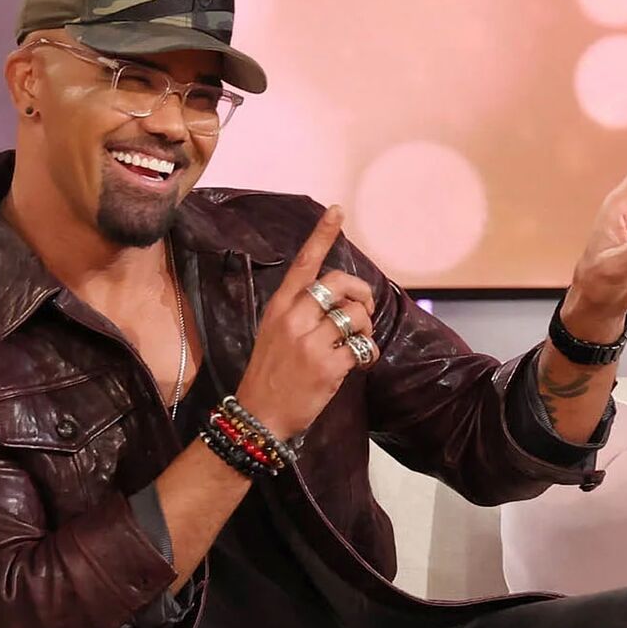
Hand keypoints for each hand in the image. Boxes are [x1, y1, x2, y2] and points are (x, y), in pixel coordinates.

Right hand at [236, 206, 379, 439]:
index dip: (322, 235)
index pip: (303, 263)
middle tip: (364, 310)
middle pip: (339, 283)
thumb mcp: (274, 333)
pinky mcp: (328, 365)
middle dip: (362, 293)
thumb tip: (340, 298)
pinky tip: (359, 362)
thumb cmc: (270, 374)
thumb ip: (301, 312)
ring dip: (365, 328)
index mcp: (280, 307)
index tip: (337, 211)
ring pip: (356, 315)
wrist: (259, 416)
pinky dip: (367, 354)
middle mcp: (294, 318)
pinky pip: (362, 347)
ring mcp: (310, 342)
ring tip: (356, 343)